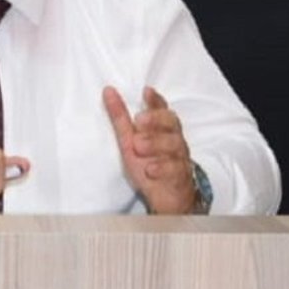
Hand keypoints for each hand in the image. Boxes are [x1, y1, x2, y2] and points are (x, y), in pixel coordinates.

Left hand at [103, 86, 195, 213]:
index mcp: (162, 129)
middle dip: (156, 120)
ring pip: (175, 145)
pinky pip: (176, 170)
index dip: (156, 101)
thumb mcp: (129, 140)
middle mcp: (174, 140)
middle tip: (139, 121)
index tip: (146, 91)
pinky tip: (151, 169)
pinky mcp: (181, 177)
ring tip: (138, 145)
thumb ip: (120, 118)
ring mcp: (179, 158)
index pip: (162, 110)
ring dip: (156, 143)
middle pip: (171, 124)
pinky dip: (163, 168)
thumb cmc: (148, 164)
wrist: (166, 197)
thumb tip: (107, 91)